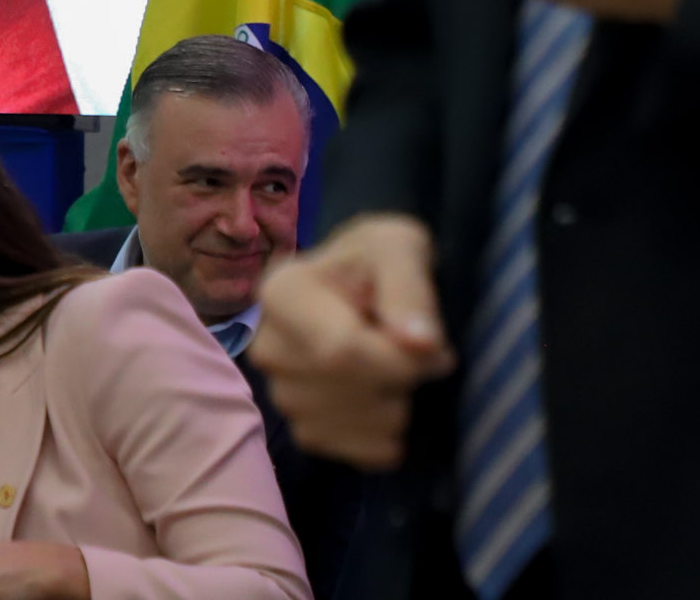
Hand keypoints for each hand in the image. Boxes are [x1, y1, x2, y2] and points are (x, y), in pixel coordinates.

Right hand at [249, 213, 452, 469]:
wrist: (365, 290)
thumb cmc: (377, 262)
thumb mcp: (400, 248)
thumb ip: (410, 289)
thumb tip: (421, 343)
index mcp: (281, 293)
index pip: (339, 351)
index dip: (396, 360)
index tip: (433, 345)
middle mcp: (267, 347)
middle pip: (345, 388)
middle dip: (400, 380)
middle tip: (417, 353)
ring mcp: (280, 393)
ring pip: (351, 423)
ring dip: (394, 407)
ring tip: (396, 370)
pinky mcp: (301, 429)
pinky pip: (349, 451)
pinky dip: (382, 437)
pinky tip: (388, 403)